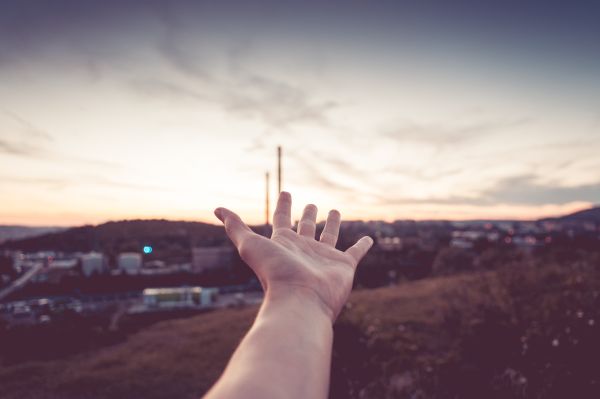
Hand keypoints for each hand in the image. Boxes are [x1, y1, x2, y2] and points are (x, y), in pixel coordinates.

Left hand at [214, 191, 372, 321]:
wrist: (299, 301)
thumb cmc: (274, 274)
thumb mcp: (249, 245)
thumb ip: (235, 227)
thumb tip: (217, 209)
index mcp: (284, 243)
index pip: (283, 219)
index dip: (284, 204)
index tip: (287, 192)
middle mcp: (303, 249)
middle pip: (306, 227)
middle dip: (308, 214)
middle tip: (312, 203)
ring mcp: (324, 258)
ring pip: (329, 236)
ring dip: (332, 224)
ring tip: (335, 211)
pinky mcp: (343, 266)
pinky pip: (355, 253)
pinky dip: (362, 245)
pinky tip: (368, 238)